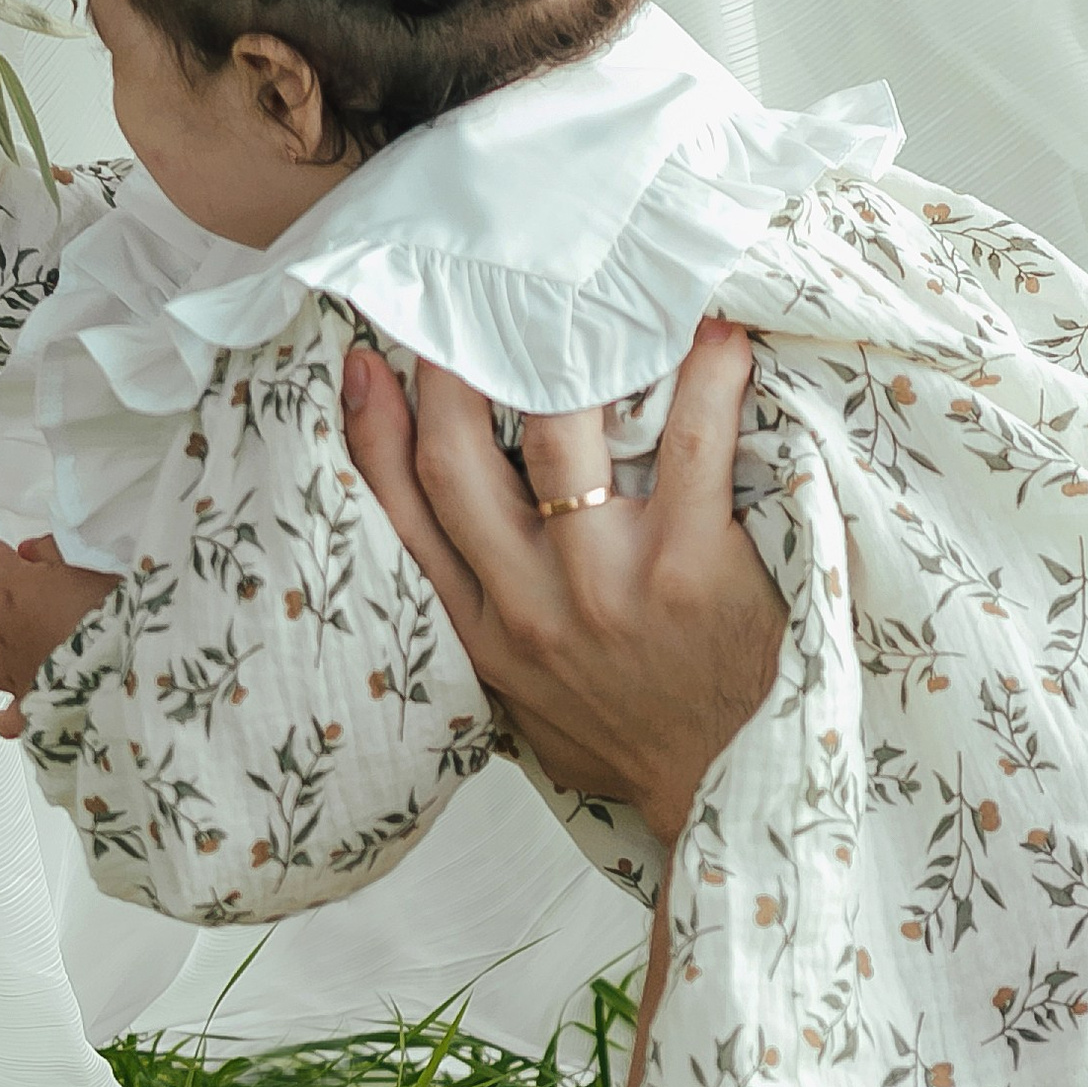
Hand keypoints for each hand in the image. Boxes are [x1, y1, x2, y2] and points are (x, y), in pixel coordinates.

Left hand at [0, 507, 119, 732]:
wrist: (131, 678)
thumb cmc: (118, 620)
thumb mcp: (91, 564)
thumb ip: (56, 554)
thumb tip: (32, 551)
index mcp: (15, 591)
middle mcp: (1, 632)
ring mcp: (10, 673)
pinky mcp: (30, 709)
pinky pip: (8, 718)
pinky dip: (0, 717)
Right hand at [340, 318, 784, 838]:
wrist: (721, 791)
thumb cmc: (627, 735)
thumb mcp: (524, 703)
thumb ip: (488, 623)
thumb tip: (459, 539)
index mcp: (482, 634)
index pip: (405, 519)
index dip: (374, 433)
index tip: (366, 360)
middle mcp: (529, 607)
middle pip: (459, 461)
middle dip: (455, 369)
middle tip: (475, 298)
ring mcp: (606, 585)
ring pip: (561, 435)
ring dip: (570, 354)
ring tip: (592, 295)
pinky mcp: (688, 569)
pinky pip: (693, 443)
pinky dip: (705, 376)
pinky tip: (715, 333)